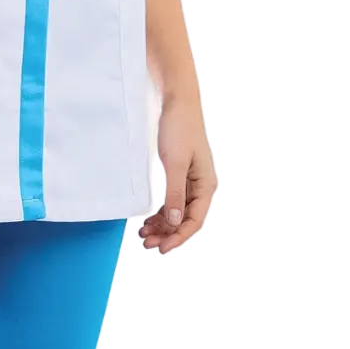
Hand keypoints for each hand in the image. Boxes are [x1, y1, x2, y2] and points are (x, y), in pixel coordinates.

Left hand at [138, 90, 214, 255]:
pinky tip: (147, 217)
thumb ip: (174, 194)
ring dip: (161, 224)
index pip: (194, 220)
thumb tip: (173, 221)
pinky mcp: (174, 174)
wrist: (173, 101)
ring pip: (175, 211)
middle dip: (167, 233)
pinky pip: (168, 199)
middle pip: (184, 218)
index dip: (178, 237)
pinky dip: (158, 211)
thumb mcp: (175, 164)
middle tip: (148, 242)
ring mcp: (186, 180)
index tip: (162, 247)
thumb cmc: (179, 127)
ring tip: (144, 232)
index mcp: (205, 184)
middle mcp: (198, 185)